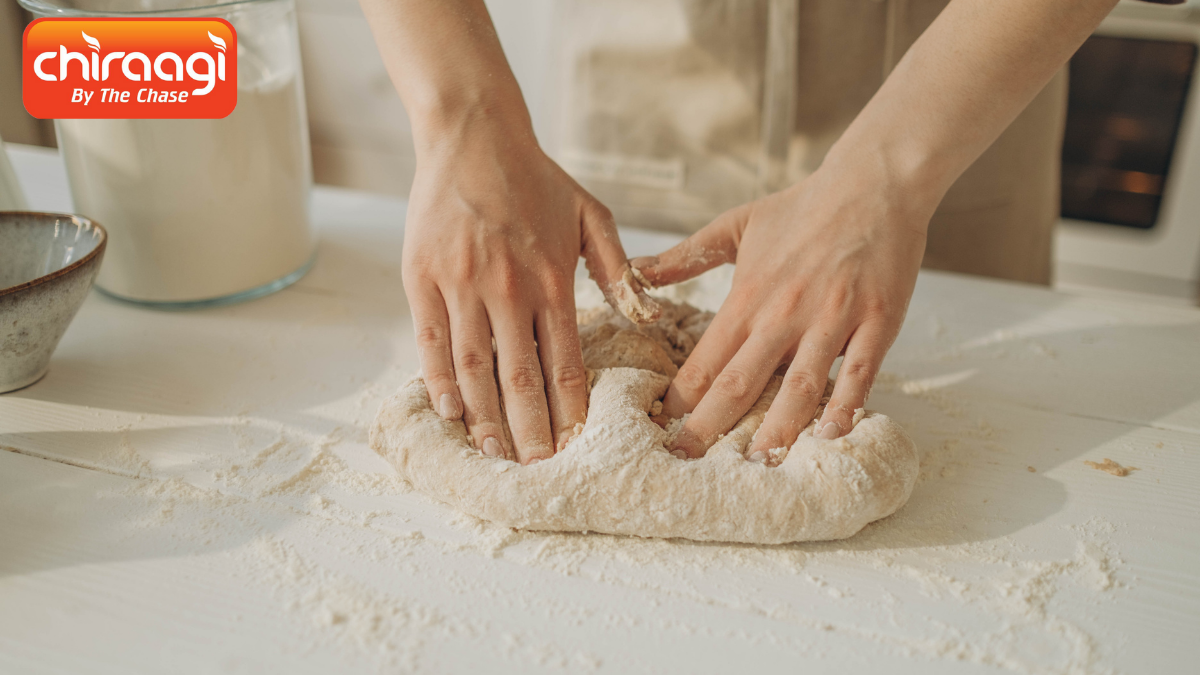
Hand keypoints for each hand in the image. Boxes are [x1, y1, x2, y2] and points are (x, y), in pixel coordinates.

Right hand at [403, 113, 633, 463]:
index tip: (574, 448)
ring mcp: (462, 285)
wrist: (473, 135)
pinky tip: (450, 413)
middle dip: (529, 431)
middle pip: (520, 378)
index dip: (569, 412)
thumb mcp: (592, 214)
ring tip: (493, 455)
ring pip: (474, 368)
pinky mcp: (422, 277)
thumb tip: (644, 314)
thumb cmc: (537, 178)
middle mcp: (509, 289)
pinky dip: (439, 381)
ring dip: (484, 417)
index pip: (565, 364)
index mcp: (554, 281)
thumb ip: (619, 268)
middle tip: (536, 471)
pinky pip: (430, 341)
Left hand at [632, 157, 932, 460]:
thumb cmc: (803, 206)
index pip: (706, 358)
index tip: (662, 426)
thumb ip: (685, 256)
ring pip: (801, 385)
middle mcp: (785, 312)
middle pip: (742, 381)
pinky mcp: (877, 321)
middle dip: (711, 425)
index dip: (681, 396)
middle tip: (688, 460)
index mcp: (749, 295)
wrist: (873, 182)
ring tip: (758, 464)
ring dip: (778, 428)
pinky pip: (860, 372)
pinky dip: (845, 405)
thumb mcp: (735, 225)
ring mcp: (833, 318)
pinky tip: (831, 435)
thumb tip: (635, 271)